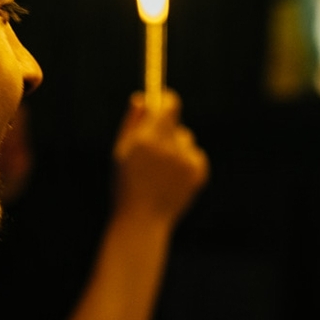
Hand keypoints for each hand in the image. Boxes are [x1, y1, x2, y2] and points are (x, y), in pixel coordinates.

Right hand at [111, 91, 208, 224]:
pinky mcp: (199, 172)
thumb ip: (132, 122)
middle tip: (156, 140)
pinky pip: (194, 156)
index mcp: (148, 139)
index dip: (166, 101)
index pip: (169, 105)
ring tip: (160, 170)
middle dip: (167, 128)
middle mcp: (170, 147)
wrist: (142, 220)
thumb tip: (142, 98)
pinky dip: (186, 162)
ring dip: (176, 147)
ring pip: (186, 140)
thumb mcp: (121, 151)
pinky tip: (172, 179)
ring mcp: (186, 160)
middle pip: (176, 123)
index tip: (163, 102)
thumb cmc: (125, 184)